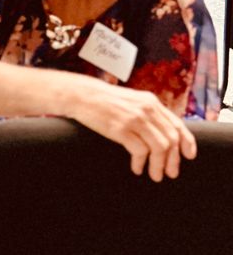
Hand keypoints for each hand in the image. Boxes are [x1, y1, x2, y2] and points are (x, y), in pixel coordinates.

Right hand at [69, 79, 195, 181]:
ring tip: (154, 175)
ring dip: (158, 165)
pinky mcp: (121, 129)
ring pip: (159, 148)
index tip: (189, 156)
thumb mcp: (131, 100)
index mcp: (151, 101)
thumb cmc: (104, 100)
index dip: (187, 142)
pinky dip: (141, 163)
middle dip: (173, 160)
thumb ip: (147, 111)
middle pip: (171, 139)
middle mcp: (146, 109)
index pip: (177, 124)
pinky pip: (140, 151)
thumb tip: (162, 132)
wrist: (81, 95)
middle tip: (170, 173)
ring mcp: (134, 119)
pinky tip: (137, 168)